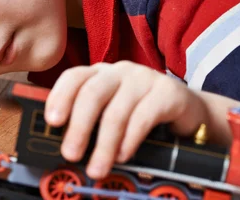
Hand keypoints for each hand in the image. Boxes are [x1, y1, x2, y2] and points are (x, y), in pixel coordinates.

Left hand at [44, 61, 206, 179]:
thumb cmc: (141, 112)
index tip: (52, 121)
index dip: (60, 97)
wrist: (188, 110)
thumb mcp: (112, 110)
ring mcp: (144, 79)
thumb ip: (91, 119)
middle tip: (70, 154)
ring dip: (104, 144)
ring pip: (116, 111)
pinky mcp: (167, 93)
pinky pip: (143, 117)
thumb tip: (65, 144)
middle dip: (78, 127)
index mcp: (100, 73)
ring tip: (97, 167)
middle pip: (92, 94)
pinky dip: (129, 140)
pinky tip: (122, 155)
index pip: (74, 77)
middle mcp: (119, 71)